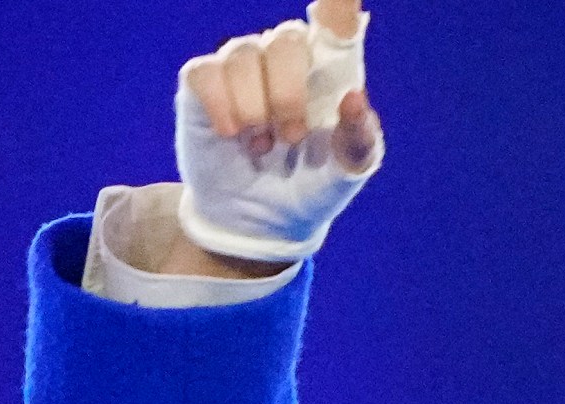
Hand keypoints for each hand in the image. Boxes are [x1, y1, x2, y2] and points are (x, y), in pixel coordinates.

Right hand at [173, 1, 384, 263]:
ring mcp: (244, 66)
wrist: (261, 220)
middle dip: (288, 94)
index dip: (338, 2)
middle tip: (291, 138)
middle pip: (287, 40)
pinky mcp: (205, 81)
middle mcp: (287, 59)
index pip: (337, 21)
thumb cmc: (312, 186)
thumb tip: (355, 98)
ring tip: (261, 146)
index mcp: (331, 71)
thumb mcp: (346, 173)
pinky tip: (231, 134)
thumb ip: (359, 138)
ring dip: (254, 109)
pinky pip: (207, 72)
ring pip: (243, 55)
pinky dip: (222, 107)